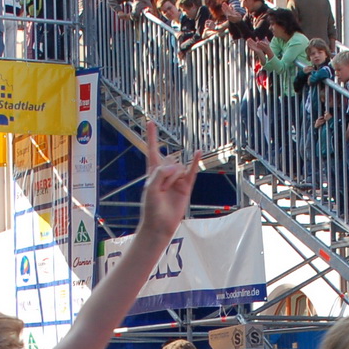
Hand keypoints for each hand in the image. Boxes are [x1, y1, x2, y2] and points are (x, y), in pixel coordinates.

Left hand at [136, 122, 199, 242]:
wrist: (160, 225)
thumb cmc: (151, 209)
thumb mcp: (150, 188)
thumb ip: (160, 173)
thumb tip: (176, 167)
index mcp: (152, 172)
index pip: (152, 150)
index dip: (151, 137)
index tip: (150, 122)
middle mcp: (165, 173)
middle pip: (168, 160)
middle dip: (166, 171)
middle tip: (161, 187)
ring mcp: (176, 179)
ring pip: (178, 167)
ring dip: (173, 177)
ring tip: (168, 190)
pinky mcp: (185, 186)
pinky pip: (192, 171)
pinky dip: (195, 162)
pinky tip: (198, 152)